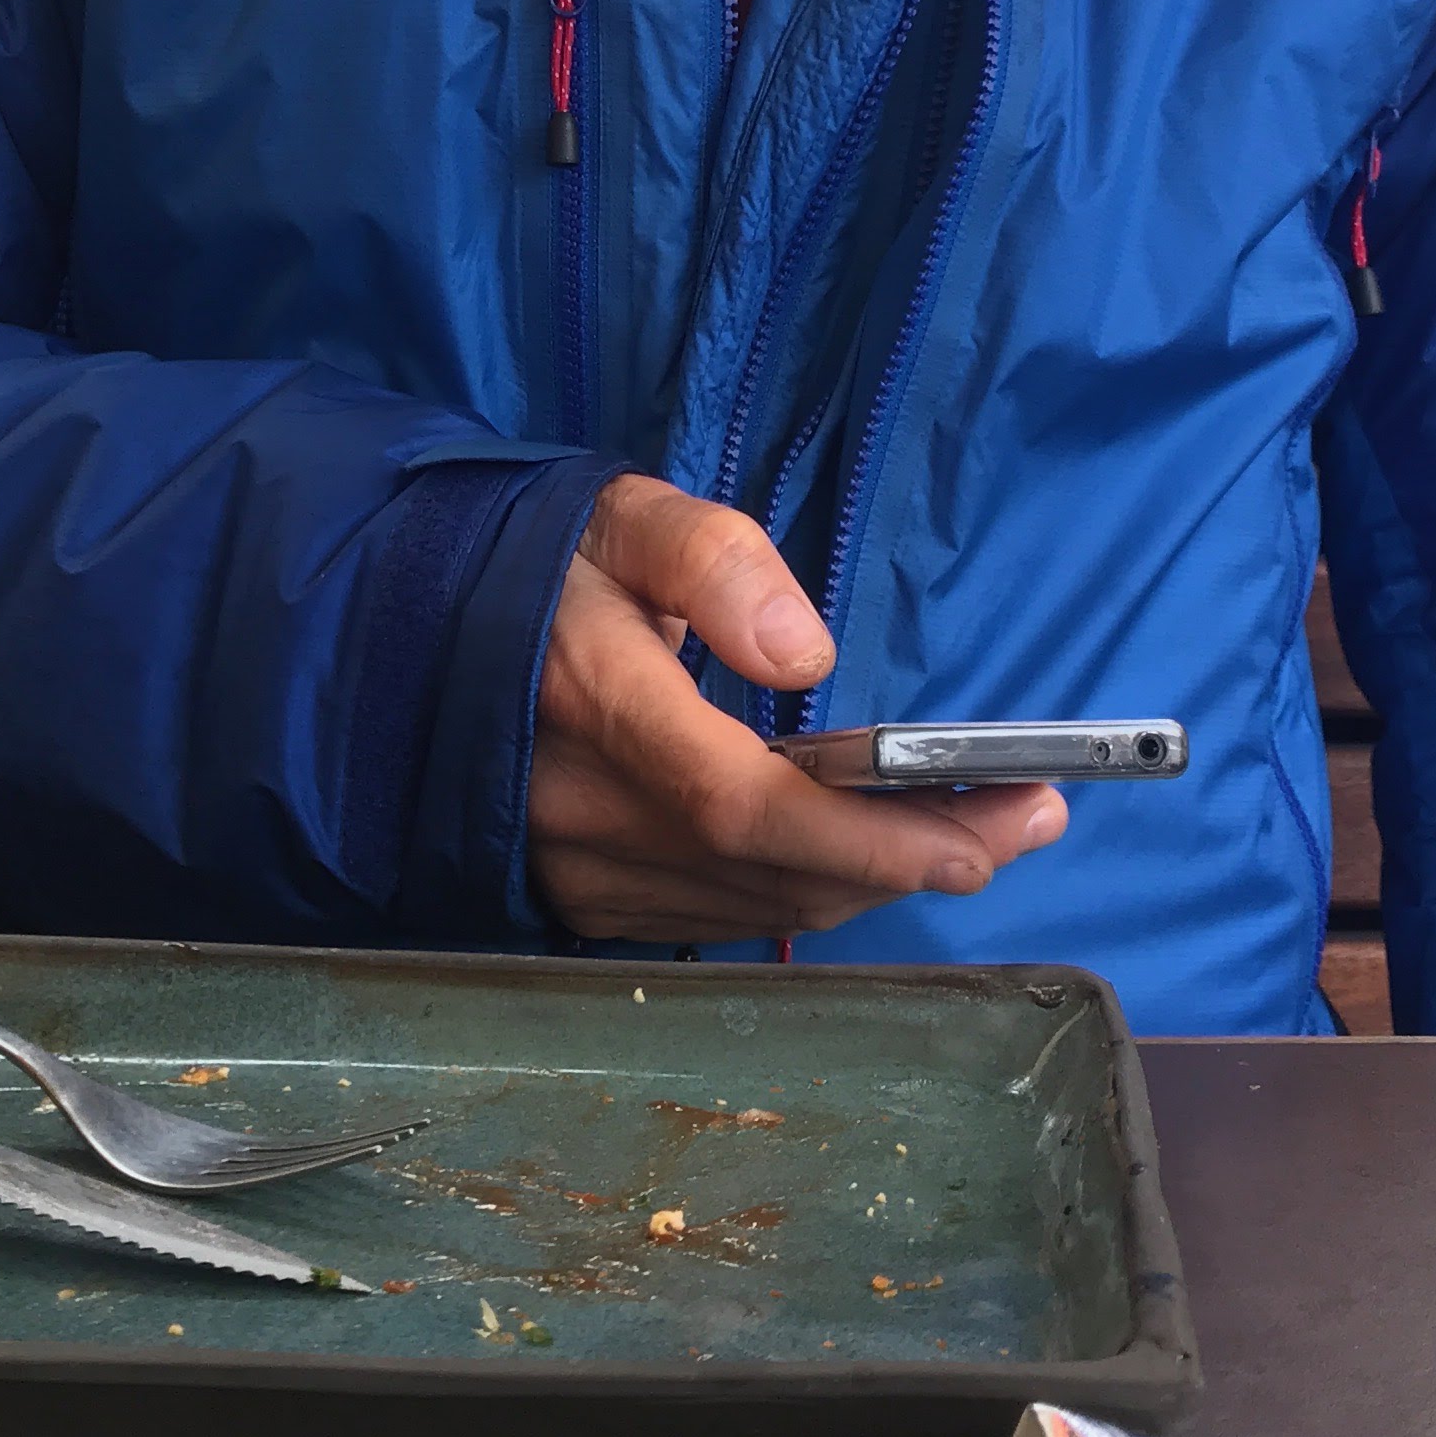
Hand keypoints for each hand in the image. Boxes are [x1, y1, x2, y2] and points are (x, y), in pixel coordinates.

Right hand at [527, 472, 1066, 945]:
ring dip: (877, 883)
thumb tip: (805, 653)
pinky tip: (876, 857)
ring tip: (982, 830)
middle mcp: (579, 810)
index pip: (741, 804)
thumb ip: (713, 563)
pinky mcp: (581, 901)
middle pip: (772, 871)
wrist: (406, 637)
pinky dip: (811, 895)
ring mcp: (574, 872)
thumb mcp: (623, 517)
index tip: (986, 825)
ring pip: (756, 908)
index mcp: (593, 702)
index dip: (870, 835)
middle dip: (915, 857)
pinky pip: (718, 919)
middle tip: (1029, 816)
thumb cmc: (540, 565)